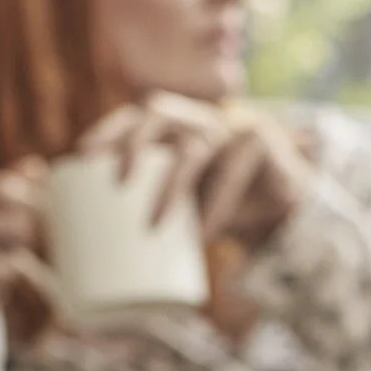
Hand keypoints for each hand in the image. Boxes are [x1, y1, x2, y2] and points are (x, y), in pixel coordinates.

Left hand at [78, 94, 310, 252]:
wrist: (286, 220)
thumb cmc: (225, 216)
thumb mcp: (186, 210)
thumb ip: (154, 211)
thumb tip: (93, 256)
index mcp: (179, 129)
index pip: (138, 116)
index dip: (110, 130)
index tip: (83, 156)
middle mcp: (202, 119)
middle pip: (159, 113)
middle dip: (133, 143)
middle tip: (117, 184)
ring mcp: (233, 125)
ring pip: (195, 146)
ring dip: (171, 186)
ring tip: (153, 226)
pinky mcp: (262, 141)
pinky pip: (234, 167)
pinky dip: (217, 202)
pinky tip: (205, 233)